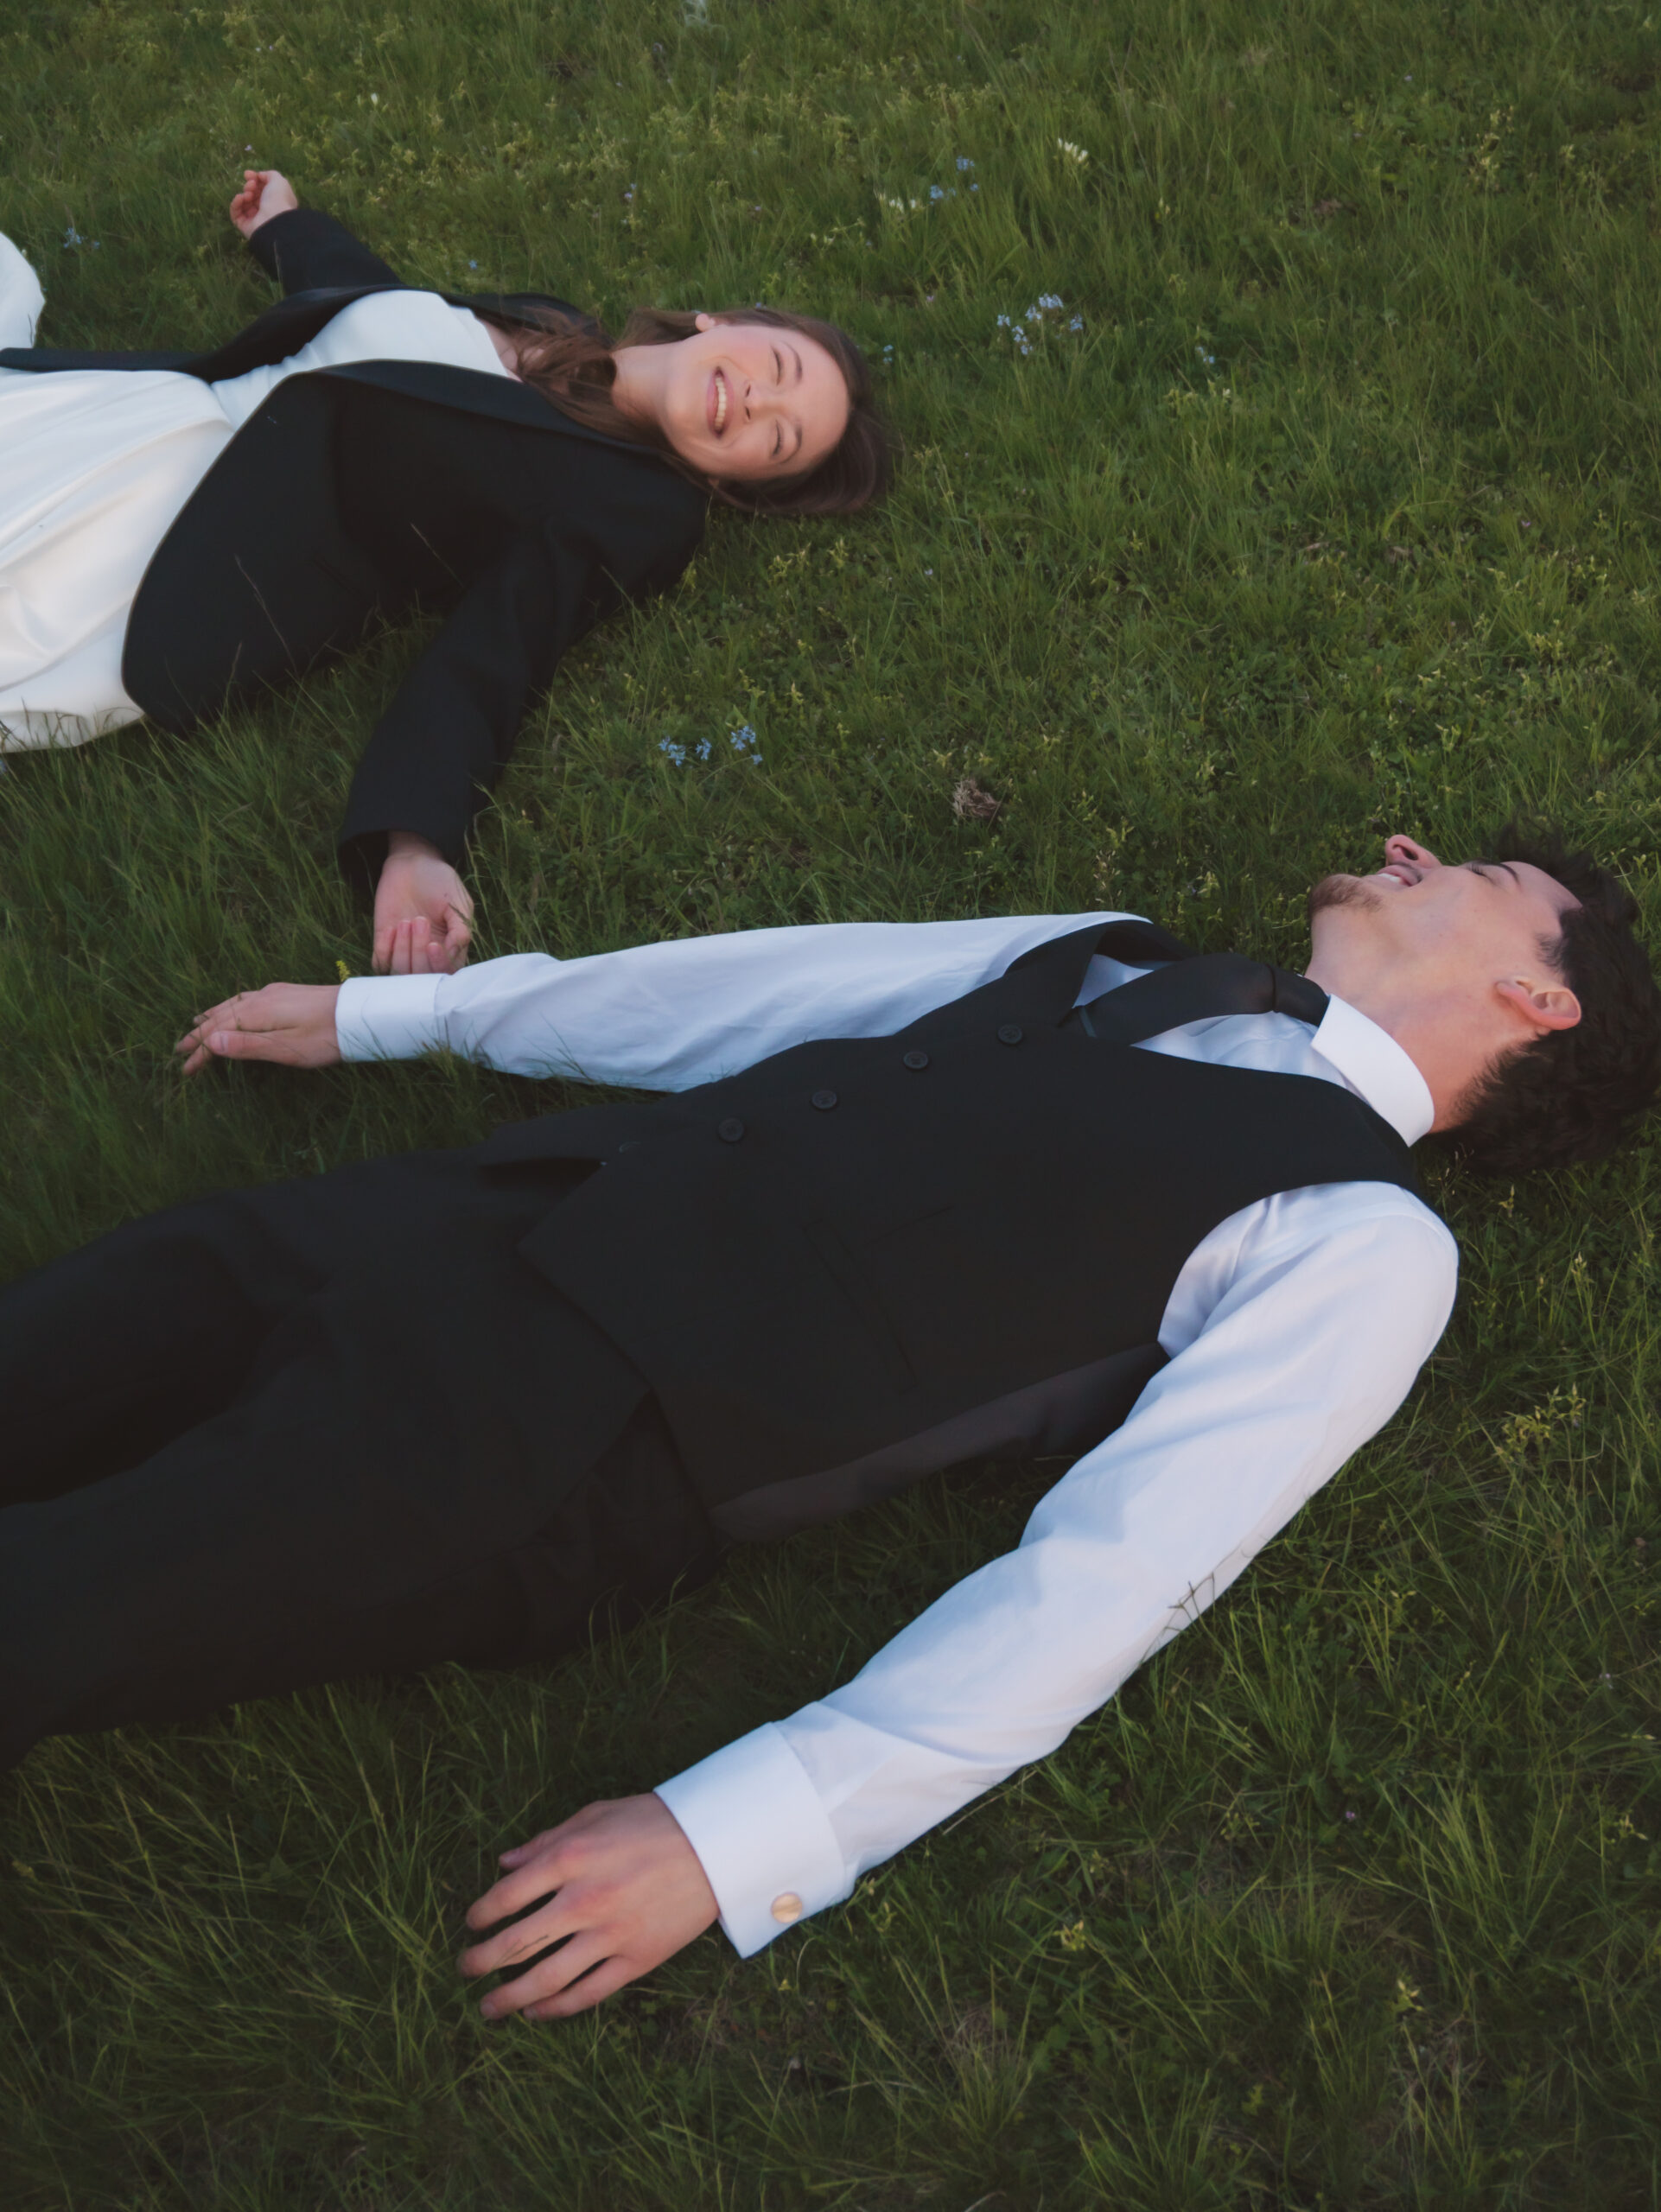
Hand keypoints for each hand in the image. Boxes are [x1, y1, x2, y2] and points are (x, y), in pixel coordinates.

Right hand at [175, 982, 342, 1075]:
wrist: (361, 1013)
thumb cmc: (326, 1036)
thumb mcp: (287, 1048)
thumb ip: (248, 1045)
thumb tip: (209, 1042)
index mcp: (256, 1012)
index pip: (218, 1034)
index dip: (200, 1052)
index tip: (185, 1069)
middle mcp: (261, 998)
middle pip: (221, 1017)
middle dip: (200, 1034)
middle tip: (180, 1049)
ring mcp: (274, 993)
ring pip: (233, 1005)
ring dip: (213, 1017)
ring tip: (198, 1024)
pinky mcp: (287, 993)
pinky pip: (247, 1000)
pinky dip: (232, 1007)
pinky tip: (238, 1009)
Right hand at [229, 169, 298, 238]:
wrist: (275, 220)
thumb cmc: (279, 200)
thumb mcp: (278, 181)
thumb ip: (269, 175)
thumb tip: (258, 176)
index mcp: (276, 202)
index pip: (262, 189)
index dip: (254, 179)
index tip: (247, 174)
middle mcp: (266, 211)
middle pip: (252, 195)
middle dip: (249, 187)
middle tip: (251, 185)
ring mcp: (256, 220)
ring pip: (244, 203)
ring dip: (244, 195)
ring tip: (248, 194)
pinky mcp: (246, 227)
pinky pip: (236, 213)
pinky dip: (236, 204)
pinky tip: (240, 198)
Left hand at [374, 833, 473, 974]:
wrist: (411, 862)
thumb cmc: (438, 881)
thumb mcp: (457, 902)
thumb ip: (460, 929)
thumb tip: (453, 951)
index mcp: (450, 947)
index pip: (445, 973)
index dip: (438, 965)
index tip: (433, 945)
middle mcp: (427, 954)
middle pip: (422, 977)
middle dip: (417, 952)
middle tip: (419, 919)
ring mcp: (404, 950)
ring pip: (400, 973)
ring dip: (401, 950)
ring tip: (404, 921)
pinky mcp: (384, 943)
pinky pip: (380, 963)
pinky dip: (384, 949)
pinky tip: (390, 927)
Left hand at [460, 1795, 719, 2022]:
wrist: (714, 1843)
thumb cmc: (651, 1822)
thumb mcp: (594, 1816)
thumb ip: (545, 1841)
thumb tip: (504, 1862)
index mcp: (569, 1859)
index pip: (506, 1896)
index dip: (480, 1914)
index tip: (472, 1923)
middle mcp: (583, 1900)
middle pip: (517, 1943)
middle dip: (481, 1961)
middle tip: (465, 1968)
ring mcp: (610, 1935)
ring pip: (546, 1978)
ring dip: (508, 1996)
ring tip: (487, 2006)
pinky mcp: (636, 1960)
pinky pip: (587, 1993)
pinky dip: (555, 2008)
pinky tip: (534, 2011)